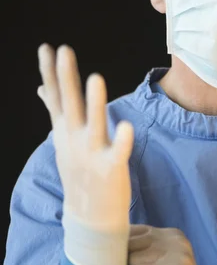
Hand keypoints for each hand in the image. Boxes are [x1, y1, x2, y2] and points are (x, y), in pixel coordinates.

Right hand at [37, 43, 133, 264]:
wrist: (89, 216)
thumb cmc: (80, 171)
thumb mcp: (64, 140)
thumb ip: (56, 111)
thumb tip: (42, 89)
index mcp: (65, 132)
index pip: (56, 97)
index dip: (50, 73)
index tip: (46, 48)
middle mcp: (75, 140)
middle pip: (70, 105)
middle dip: (66, 78)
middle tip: (64, 51)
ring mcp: (92, 154)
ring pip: (92, 124)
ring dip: (93, 102)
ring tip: (95, 78)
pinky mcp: (111, 168)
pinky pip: (117, 151)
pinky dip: (121, 140)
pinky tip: (125, 126)